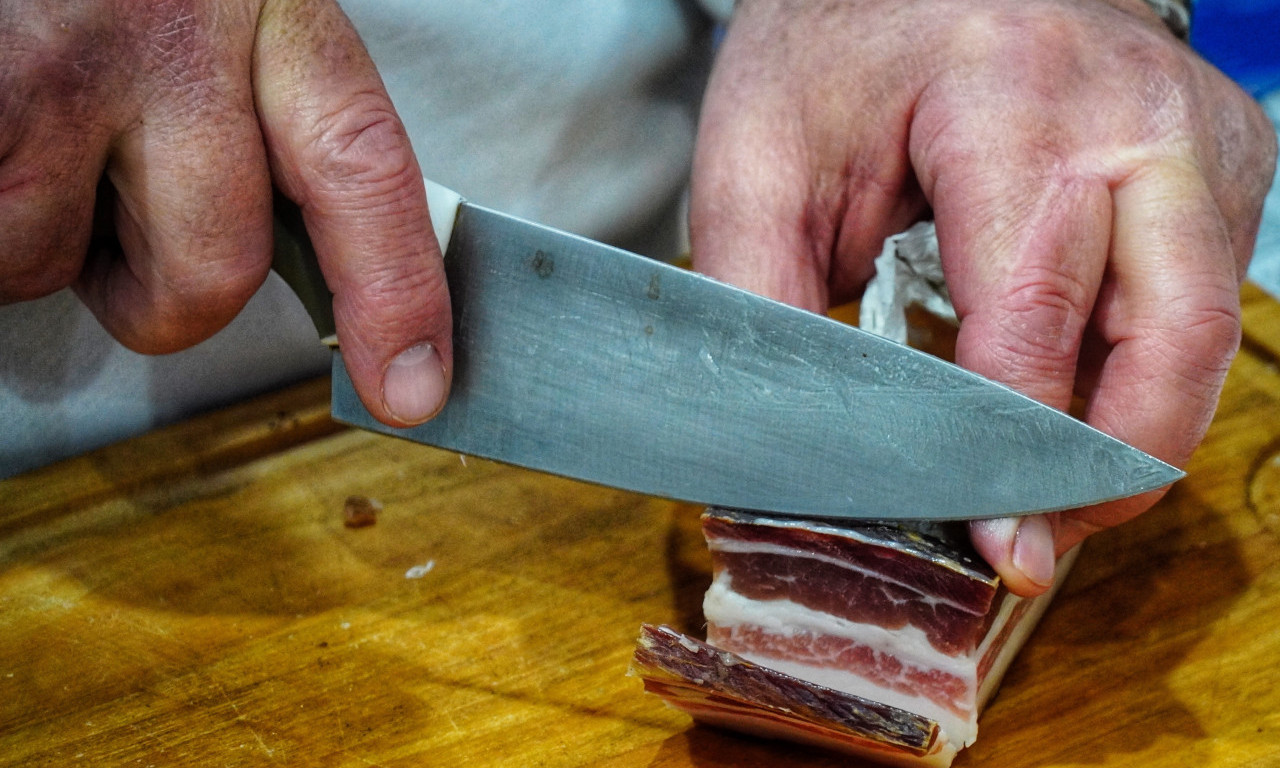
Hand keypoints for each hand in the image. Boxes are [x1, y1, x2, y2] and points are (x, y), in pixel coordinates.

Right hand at [0, 0, 450, 426]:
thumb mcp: (219, 13)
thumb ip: (264, 118)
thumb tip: (297, 266)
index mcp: (274, 13)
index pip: (363, 168)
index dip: (396, 293)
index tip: (413, 390)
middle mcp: (180, 37)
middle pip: (213, 267)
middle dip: (157, 296)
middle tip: (117, 234)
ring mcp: (64, 64)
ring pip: (54, 261)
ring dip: (33, 241)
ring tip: (28, 142)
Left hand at [689, 0, 1277, 593]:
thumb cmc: (833, 53)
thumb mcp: (762, 163)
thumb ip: (761, 301)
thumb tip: (784, 443)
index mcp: (1015, 97)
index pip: (1034, 318)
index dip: (1010, 453)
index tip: (989, 540)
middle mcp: (1138, 114)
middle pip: (1172, 341)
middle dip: (1107, 468)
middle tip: (1035, 541)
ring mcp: (1198, 132)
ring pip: (1202, 333)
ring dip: (1131, 430)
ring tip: (1041, 485)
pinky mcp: (1218, 158)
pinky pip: (1201, 298)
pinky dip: (1142, 369)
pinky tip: (1072, 397)